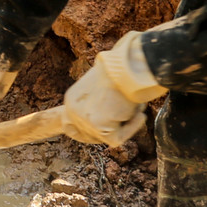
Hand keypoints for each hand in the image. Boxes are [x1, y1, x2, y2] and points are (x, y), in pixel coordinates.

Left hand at [60, 31, 165, 145]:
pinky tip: (138, 113)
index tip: (94, 130)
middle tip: (121, 123)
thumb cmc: (121, 71)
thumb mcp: (102, 85)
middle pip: (86, 135)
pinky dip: (132, 126)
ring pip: (107, 136)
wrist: (129, 68)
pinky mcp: (100, 129)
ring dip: (123, 122)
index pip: (67, 124)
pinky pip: (119, 138)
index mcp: (71, 99)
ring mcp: (85, 121)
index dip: (81, 130)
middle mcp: (72, 112)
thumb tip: (107, 117)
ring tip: (131, 104)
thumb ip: (98, 102)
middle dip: (103, 132)